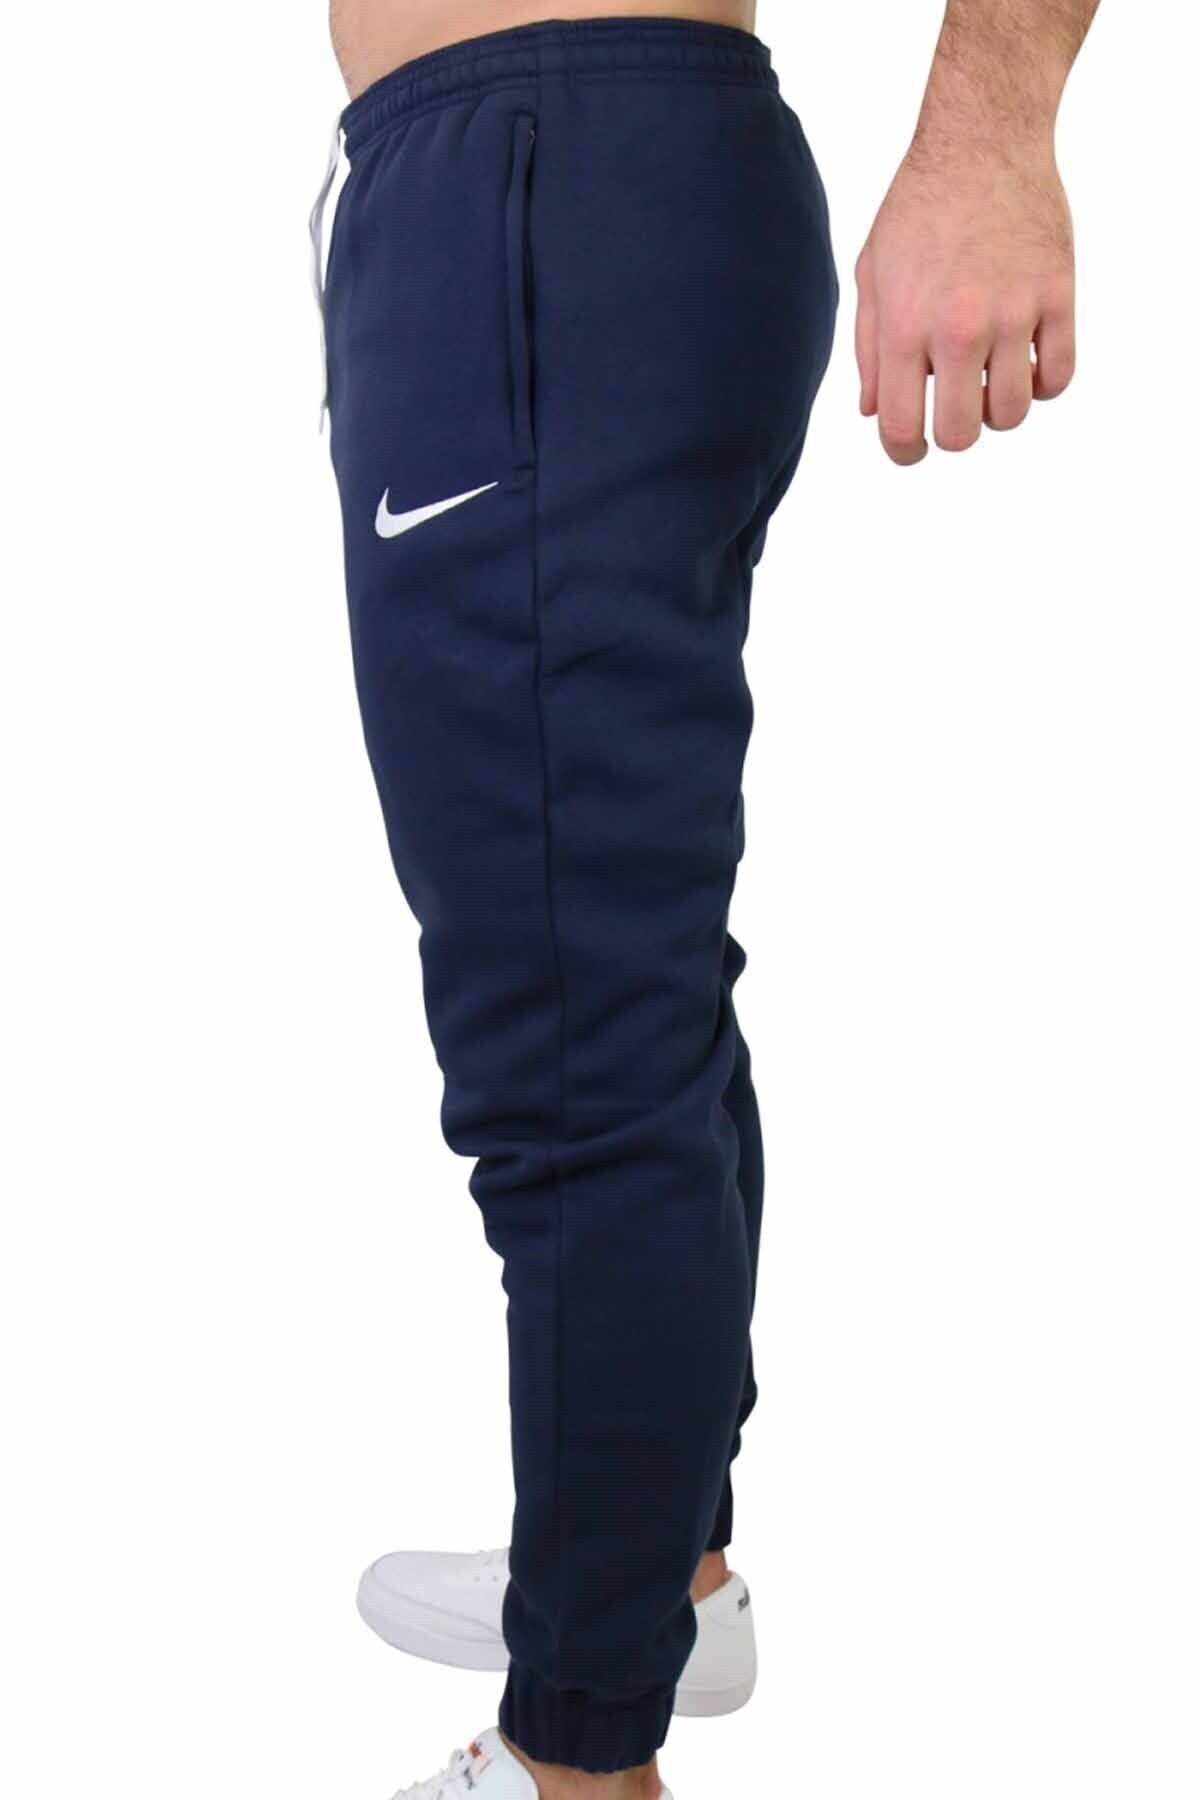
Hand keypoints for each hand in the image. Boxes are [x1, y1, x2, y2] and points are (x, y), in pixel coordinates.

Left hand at [855, 140, 1076, 464]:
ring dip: (999, 409)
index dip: (904, 452)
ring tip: (989, 376)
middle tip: (953, 407)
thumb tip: (872, 413)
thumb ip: (869, 349)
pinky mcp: (1058, 295)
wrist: (983, 140)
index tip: (913, 446)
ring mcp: (1013, 312)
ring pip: (1012, 413)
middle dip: (952, 433)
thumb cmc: (918, 207)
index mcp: (903, 327)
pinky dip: (1043, 383)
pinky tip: (1026, 361)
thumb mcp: (873, 274)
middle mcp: (957, 327)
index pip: (901, 429)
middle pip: (960, 434)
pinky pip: (1059, 377)